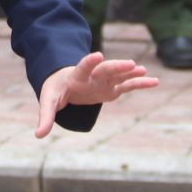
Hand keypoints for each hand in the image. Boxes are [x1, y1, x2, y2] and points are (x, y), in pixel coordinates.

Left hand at [35, 51, 158, 137]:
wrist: (64, 82)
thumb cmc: (56, 90)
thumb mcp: (48, 102)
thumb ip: (45, 117)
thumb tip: (38, 135)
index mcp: (76, 76)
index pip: (83, 67)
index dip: (90, 61)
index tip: (97, 55)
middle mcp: (93, 75)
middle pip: (106, 69)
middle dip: (116, 67)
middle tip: (130, 63)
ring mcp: (104, 80)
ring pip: (119, 75)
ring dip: (131, 73)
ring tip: (144, 70)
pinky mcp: (111, 88)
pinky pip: (127, 85)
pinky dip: (139, 83)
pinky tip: (154, 81)